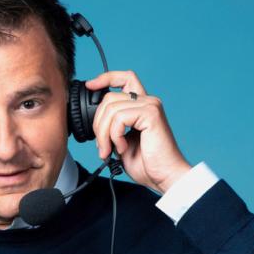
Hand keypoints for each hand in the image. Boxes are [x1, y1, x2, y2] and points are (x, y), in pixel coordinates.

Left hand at [86, 70, 191, 194]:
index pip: (125, 78)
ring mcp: (150, 106)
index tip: (90, 85)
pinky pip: (119, 118)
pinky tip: (122, 148)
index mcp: (141, 105)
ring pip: (111, 109)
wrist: (163, 176)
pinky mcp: (151, 114)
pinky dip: (114, 136)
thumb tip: (95, 122)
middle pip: (109, 98)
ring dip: (103, 134)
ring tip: (109, 150)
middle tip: (102, 146)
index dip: (106, 78)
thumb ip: (112, 127)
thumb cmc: (146, 163)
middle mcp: (147, 101)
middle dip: (98, 124)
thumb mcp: (121, 141)